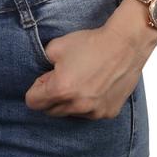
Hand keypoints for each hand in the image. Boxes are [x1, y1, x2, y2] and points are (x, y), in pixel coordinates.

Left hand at [25, 0, 156, 118]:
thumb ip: (42, 64)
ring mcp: (94, 112)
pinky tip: (95, 85)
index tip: (46, 77)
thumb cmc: (91, 43)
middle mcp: (77, 106)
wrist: (124, 45)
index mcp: (61, 89)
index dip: (36, 87)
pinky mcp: (108, 112)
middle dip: (51, 96)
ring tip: (81, 79)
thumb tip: (42, 76)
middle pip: (50, 111)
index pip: (33, 102)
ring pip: (70, 113)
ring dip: (69, 101)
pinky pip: (89, 113)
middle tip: (62, 76)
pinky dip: (88, 103)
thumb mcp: (56, 47)